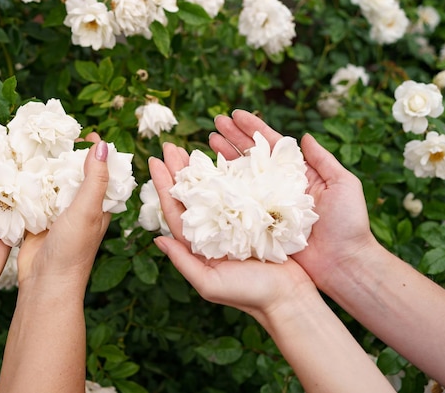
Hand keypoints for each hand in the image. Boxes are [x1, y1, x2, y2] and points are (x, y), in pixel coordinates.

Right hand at [17, 134, 110, 291]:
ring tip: (32, 145)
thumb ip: (95, 179)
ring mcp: (57, 213)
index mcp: (98, 204)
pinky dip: (27, 183)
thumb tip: (103, 146)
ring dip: (44, 167)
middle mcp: (79, 207)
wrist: (45, 283)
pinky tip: (16, 168)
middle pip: (74, 173)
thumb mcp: (87, 211)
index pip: (102, 171)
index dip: (96, 152)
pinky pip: (33, 196)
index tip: (85, 132)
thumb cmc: (73, 251)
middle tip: (52, 134)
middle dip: (65, 155)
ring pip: (52, 183)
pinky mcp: (37, 219)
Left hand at [149, 143, 317, 323]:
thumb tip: (157, 239)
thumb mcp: (209, 283)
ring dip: (202, 168)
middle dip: (179, 170)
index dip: (164, 186)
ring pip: (213, 190)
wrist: (289, 298)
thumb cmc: (249, 294)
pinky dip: (230, 175)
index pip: (176, 210)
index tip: (155, 161)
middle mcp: (214, 231)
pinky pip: (239, 192)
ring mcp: (234, 223)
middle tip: (170, 146)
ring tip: (191, 148)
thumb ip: (183, 261)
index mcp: (199, 245)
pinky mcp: (256, 218)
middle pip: (192, 195)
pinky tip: (224, 159)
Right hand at [209, 109, 377, 288]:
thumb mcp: (343, 184)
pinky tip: (211, 177)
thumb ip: (323, 160)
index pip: (271, 145)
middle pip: (250, 156)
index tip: (235, 114)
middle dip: (232, 137)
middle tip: (215, 122)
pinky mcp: (259, 223)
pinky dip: (224, 190)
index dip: (252, 128)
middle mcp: (278, 186)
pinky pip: (238, 204)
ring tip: (208, 142)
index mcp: (296, 173)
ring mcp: (266, 204)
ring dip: (224, 158)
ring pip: (240, 176)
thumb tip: (304, 136)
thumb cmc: (348, 223)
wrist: (342, 262)